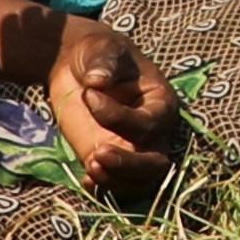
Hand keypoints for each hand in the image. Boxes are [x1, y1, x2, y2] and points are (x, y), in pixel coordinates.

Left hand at [36, 15, 177, 199]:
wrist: (78, 68)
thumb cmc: (98, 54)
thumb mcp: (102, 49)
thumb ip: (103, 61)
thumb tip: (98, 80)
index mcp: (161, 104)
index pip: (151, 124)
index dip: (120, 118)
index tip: (89, 96)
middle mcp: (154, 134)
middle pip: (157, 165)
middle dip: (129, 166)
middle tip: (96, 154)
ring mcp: (133, 152)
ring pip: (141, 184)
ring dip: (116, 181)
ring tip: (89, 166)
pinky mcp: (112, 162)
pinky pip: (117, 188)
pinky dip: (103, 189)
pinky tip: (85, 178)